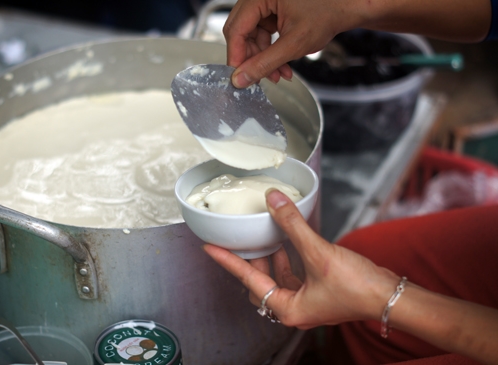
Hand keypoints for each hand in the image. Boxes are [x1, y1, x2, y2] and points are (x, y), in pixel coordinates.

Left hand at [203, 189, 399, 328]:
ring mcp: (307, 302)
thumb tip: (274, 200)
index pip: (249, 281)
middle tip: (238, 240)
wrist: (390, 296)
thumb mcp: (318, 252)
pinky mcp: (319, 292)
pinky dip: (287, 259)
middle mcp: (295, 309)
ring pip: (277, 279)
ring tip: (262, 236)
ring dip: (269, 258)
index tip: (210, 249)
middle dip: (250, 260)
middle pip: (260, 283)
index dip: (228, 262)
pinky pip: (294, 276)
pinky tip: (287, 242)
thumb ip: (293, 224)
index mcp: (289, 308)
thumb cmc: (358, 287)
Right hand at [223, 0, 363, 87]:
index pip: (236, 29)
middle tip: (257, 78)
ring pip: (252, 36)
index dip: (236, 56)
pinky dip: (271, 52)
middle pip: (241, 32)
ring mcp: (266, 2)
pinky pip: (263, 34)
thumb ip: (264, 64)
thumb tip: (241, 78)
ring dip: (263, 59)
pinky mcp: (272, 10)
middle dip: (251, 59)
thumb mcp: (294, 44)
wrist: (348, 6)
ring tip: (277, 75)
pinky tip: (282, 65)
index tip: (238, 77)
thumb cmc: (328, 13)